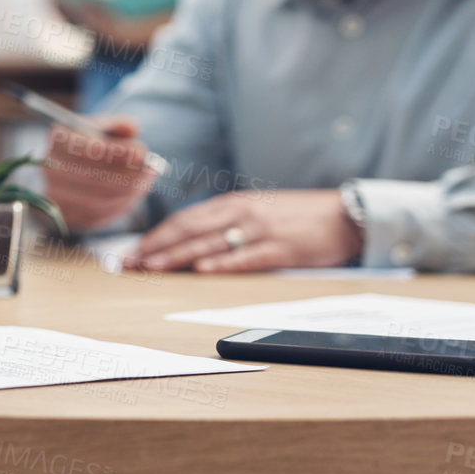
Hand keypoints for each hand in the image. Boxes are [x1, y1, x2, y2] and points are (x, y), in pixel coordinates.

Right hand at [42, 118, 158, 231]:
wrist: (71, 172)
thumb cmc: (91, 145)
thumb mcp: (102, 128)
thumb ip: (118, 125)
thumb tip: (133, 129)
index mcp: (57, 141)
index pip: (82, 148)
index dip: (114, 152)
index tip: (140, 153)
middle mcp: (50, 169)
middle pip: (91, 176)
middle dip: (127, 174)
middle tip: (151, 169)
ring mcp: (57, 196)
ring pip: (96, 199)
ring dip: (128, 190)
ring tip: (147, 179)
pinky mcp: (69, 216)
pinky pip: (99, 215)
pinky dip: (122, 204)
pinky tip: (135, 193)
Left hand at [128, 189, 361, 272]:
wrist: (345, 214)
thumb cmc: (295, 216)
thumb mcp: (254, 209)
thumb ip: (224, 221)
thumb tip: (187, 240)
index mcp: (232, 203)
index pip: (183, 220)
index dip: (155, 236)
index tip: (131, 252)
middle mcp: (241, 213)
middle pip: (188, 231)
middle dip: (155, 248)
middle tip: (128, 264)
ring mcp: (260, 230)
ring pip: (210, 243)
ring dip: (177, 257)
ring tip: (151, 268)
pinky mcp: (282, 249)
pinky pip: (247, 257)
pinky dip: (222, 263)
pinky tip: (201, 270)